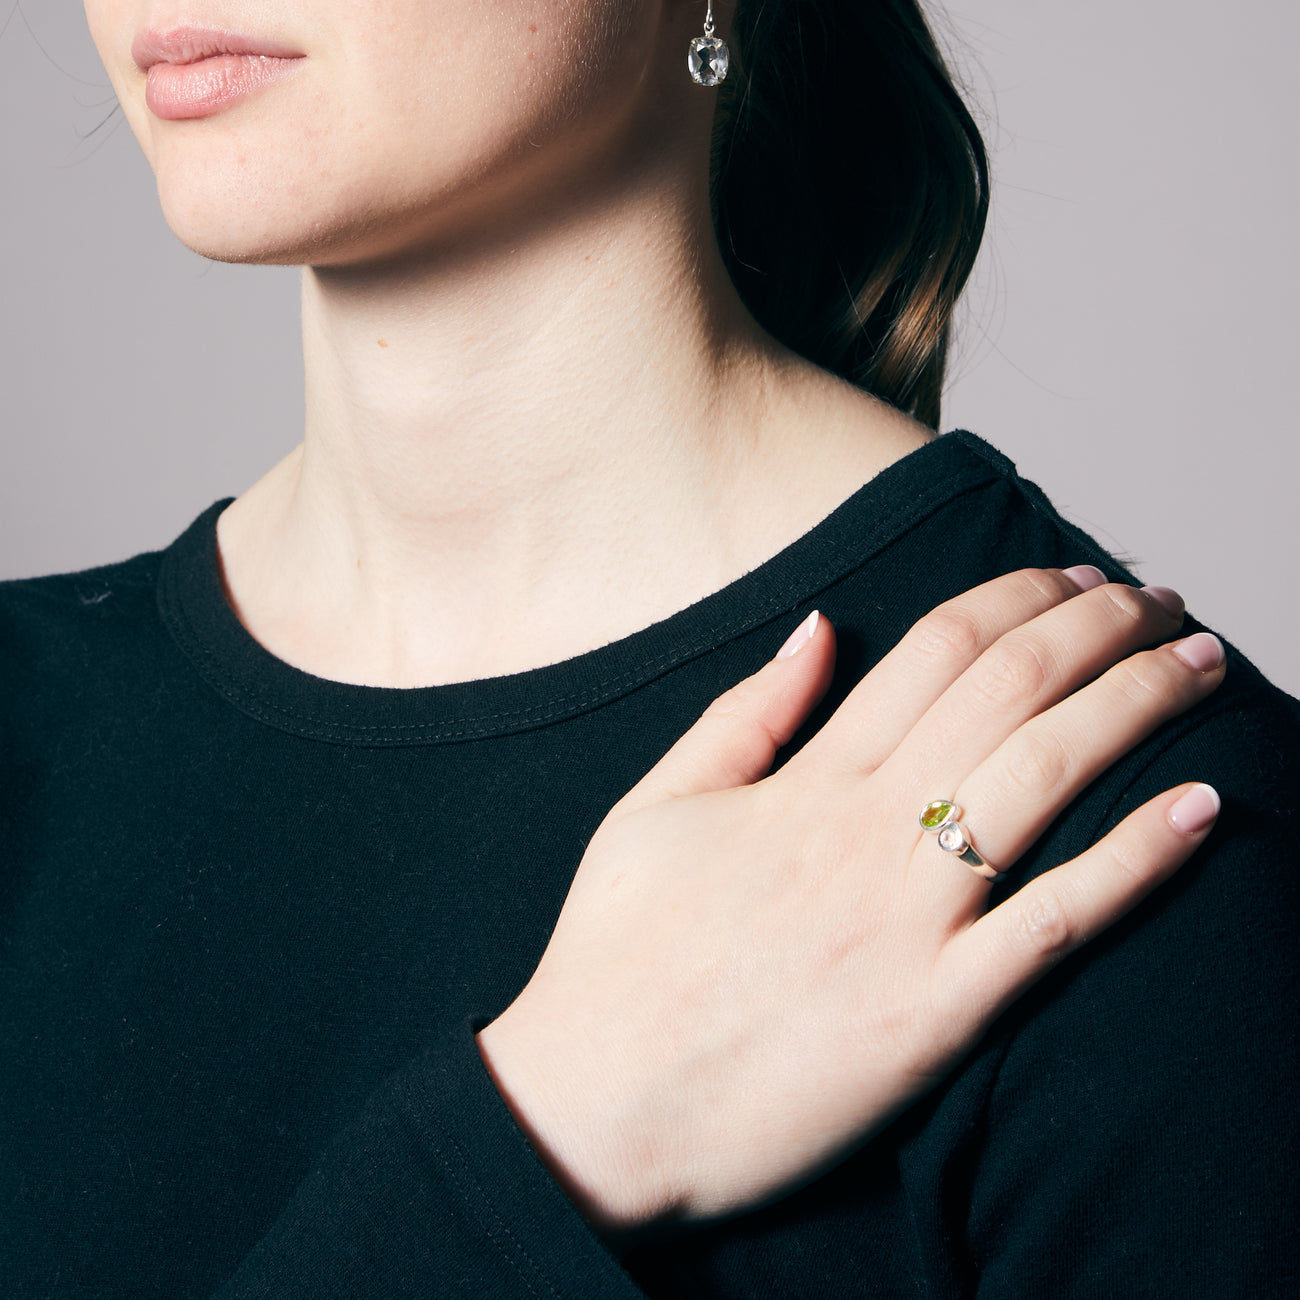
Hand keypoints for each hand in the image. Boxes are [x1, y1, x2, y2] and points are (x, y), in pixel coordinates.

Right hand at [476, 568, 1224, 1233]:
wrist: (595, 1108)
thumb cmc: (616, 954)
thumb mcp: (653, 807)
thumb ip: (743, 714)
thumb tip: (818, 626)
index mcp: (803, 783)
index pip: (936, 651)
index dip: (1020, 597)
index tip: (1074, 576)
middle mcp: (864, 834)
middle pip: (1007, 692)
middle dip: (1099, 628)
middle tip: (1158, 600)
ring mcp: (904, 924)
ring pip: (1044, 780)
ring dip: (1137, 707)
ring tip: (1198, 664)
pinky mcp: (933, 1016)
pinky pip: (1054, 925)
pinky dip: (1137, 862)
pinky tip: (1202, 807)